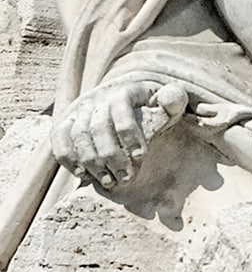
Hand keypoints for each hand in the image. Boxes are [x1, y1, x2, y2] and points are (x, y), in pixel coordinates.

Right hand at [50, 80, 187, 189]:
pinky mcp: (66, 121)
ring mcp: (80, 109)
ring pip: (79, 135)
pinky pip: (59, 139)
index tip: (141, 157)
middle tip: (125, 178)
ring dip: (92, 162)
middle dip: (112, 156)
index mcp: (125, 91)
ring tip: (108, 181)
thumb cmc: (150, 107)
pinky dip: (68, 158)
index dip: (130, 135)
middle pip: (98, 127)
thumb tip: (169, 97)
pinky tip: (83, 175)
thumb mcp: (165, 103)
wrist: (124, 101)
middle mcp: (99, 97)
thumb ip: (173, 100)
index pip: (122, 110)